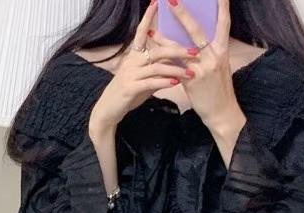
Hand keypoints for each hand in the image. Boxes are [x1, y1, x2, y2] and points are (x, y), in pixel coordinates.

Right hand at [91, 0, 199, 129]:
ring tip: (190, 72)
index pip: (141, 32)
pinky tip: (176, 83)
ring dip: (175, 69)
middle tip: (194, 51)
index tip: (157, 2)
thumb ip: (157, 71)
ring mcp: (130, 74)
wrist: (109, 110)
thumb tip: (173, 66)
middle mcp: (132, 61)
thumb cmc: (128, 94)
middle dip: (177, 50)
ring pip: (156, 67)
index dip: (148, 17)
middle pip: (157, 50)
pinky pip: (150, 82)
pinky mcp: (130, 88)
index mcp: (134, 56)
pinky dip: (164, 82)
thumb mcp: (144, 80)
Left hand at [149, 0, 239, 130]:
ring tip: (152, 27)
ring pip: (181, 48)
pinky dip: (164, 58)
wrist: (222, 114)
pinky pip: (174, 66)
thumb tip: (194, 40)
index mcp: (222, 51)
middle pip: (196, 30)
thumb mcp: (219, 67)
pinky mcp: (192, 81)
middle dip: (183, 14)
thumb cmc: (219, 90)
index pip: (224, 24)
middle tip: (171, 0)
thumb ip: (209, 52)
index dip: (222, 8)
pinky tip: (154, 53)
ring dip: (164, 37)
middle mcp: (214, 56)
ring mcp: (202, 68)